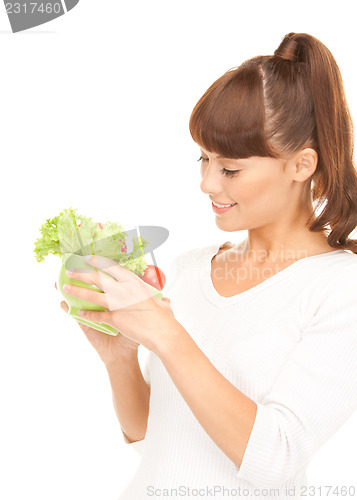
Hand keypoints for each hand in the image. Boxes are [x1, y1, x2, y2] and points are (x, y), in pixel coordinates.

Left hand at [58, 254, 176, 353]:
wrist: (162, 333)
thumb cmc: (163, 317)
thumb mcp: (160, 302)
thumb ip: (158, 299)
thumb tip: (164, 300)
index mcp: (133, 281)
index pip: (111, 267)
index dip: (97, 261)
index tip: (86, 258)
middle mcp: (123, 289)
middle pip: (97, 277)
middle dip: (81, 273)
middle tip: (70, 271)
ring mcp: (118, 304)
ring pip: (91, 294)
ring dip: (77, 290)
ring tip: (65, 287)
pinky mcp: (115, 318)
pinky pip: (96, 315)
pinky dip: (86, 314)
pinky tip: (78, 312)